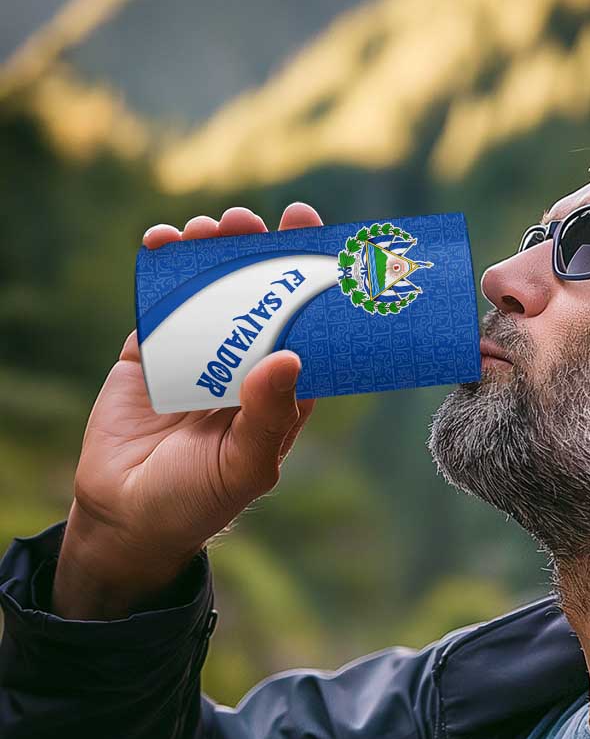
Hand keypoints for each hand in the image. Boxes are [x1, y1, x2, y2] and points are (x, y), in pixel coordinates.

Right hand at [52, 203, 322, 619]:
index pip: (305, 326)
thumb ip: (268, 416)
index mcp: (281, 390)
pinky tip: (164, 242)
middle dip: (259, 253)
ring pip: (212, 290)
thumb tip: (289, 357)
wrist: (127, 516)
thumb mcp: (245, 466)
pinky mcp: (152, 351)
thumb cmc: (200, 499)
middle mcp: (245, 365)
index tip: (313, 235)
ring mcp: (198, 354)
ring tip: (211, 228)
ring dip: (213, 253)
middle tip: (254, 222)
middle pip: (259, 297)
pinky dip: (163, 268)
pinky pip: (161, 302)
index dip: (310, 282)